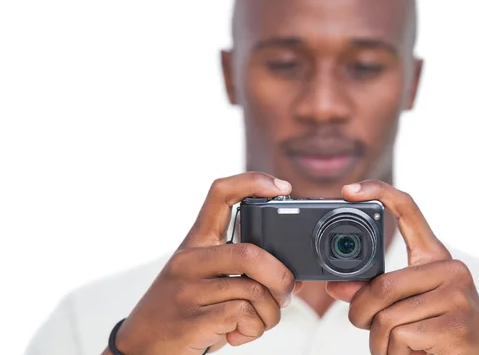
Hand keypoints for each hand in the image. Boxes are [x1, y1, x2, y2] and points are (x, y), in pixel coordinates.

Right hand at [109, 172, 300, 354]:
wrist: (141, 349)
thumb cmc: (182, 313)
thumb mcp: (205, 282)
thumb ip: (243, 273)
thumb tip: (294, 279)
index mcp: (196, 243)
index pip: (221, 194)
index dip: (254, 182)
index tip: (282, 186)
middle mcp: (190, 260)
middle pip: (251, 253)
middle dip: (281, 277)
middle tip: (285, 294)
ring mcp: (188, 288)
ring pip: (253, 290)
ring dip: (270, 312)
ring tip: (259, 321)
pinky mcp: (192, 318)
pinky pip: (243, 315)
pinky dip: (254, 329)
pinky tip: (240, 334)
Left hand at [326, 181, 478, 354]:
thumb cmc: (439, 339)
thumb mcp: (404, 309)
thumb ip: (372, 294)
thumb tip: (334, 286)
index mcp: (435, 259)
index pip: (408, 210)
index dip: (378, 192)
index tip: (348, 190)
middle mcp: (450, 269)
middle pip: (381, 286)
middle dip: (362, 316)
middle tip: (372, 332)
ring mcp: (457, 294)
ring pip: (386, 316)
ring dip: (380, 343)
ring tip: (403, 349)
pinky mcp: (456, 324)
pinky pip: (400, 336)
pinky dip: (394, 354)